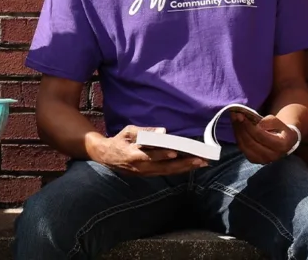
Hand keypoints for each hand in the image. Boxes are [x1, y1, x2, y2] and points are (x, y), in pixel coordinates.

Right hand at [92, 125, 207, 175]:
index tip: (176, 152)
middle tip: (200, 161)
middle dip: (184, 164)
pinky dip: (179, 170)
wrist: (106, 156)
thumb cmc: (119, 140)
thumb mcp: (128, 131)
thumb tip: (163, 131)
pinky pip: (166, 173)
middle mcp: (142, 167)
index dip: (163, 154)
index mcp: (134, 155)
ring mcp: (145, 173)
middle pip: (165, 167)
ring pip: (168, 172)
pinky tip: (190, 167)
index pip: (151, 155)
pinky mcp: (148, 175)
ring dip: (185, 168)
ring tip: (201, 164)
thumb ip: (145, 132)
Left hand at [231, 113, 296, 164]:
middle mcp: (272, 156)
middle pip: (250, 142)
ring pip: (244, 146)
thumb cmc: (281, 130)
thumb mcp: (280, 122)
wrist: (284, 142)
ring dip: (237, 131)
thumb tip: (257, 124)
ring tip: (234, 119)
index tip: (241, 115)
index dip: (249, 126)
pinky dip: (238, 137)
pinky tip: (236, 127)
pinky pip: (242, 148)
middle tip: (235, 115)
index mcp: (281, 146)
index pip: (260, 136)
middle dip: (241, 127)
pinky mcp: (254, 160)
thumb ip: (270, 121)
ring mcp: (262, 160)